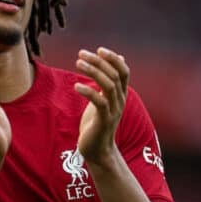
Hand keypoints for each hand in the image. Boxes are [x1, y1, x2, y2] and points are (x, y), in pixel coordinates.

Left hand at [74, 47, 129, 165]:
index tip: (99, 49)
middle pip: (114, 75)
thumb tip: (119, 60)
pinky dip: (88, 91)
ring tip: (78, 63)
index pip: (124, 71)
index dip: (114, 59)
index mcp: (120, 95)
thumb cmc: (97, 123)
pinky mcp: (104, 121)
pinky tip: (76, 86)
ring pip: (108, 86)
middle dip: (98, 62)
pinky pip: (99, 102)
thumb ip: (109, 82)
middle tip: (81, 54)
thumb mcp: (104, 100)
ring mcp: (113, 111)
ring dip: (93, 72)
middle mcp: (120, 101)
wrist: (97, 151)